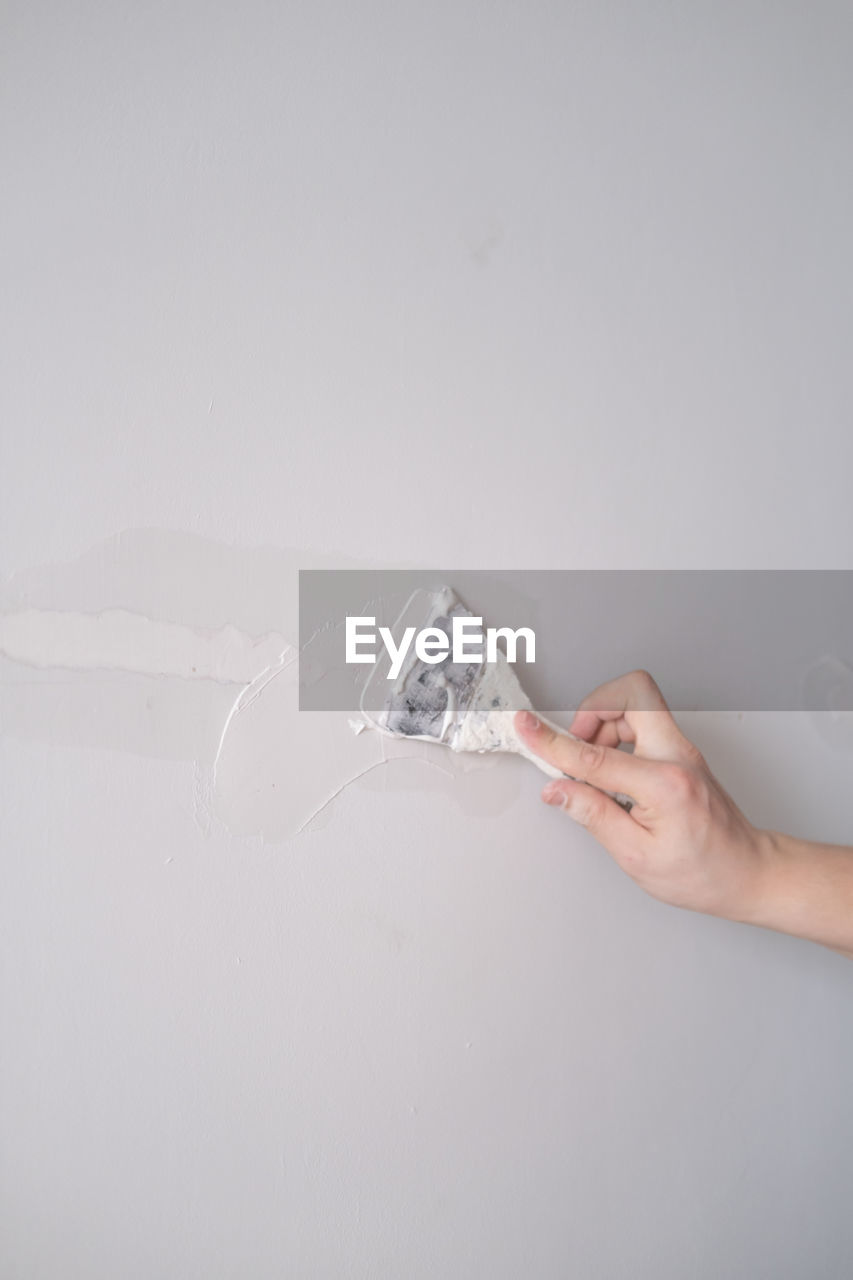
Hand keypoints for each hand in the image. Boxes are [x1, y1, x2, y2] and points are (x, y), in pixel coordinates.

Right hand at [515, 670, 766, 921]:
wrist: (749, 872)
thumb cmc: (703, 872)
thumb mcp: (637, 856)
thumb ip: (593, 815)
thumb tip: (558, 789)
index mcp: (665, 784)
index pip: (595, 754)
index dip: (553, 741)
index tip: (526, 727)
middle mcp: (677, 756)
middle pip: (632, 692)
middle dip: (593, 709)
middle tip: (576, 745)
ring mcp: (682, 750)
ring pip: (636, 704)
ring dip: (603, 726)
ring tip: (592, 771)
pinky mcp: (680, 753)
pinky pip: (643, 724)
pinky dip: (616, 738)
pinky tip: (610, 775)